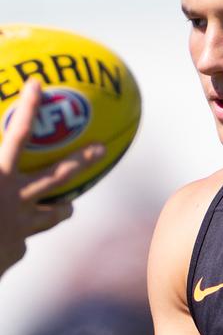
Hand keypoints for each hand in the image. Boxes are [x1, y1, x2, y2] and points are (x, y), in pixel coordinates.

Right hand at [0, 79, 104, 276]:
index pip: (17, 135)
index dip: (29, 109)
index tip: (38, 85)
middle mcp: (16, 198)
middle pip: (58, 175)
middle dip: (82, 159)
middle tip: (101, 149)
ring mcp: (23, 226)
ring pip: (54, 213)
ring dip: (62, 207)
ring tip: (69, 206)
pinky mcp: (19, 248)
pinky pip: (24, 237)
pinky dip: (18, 235)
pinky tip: (9, 240)